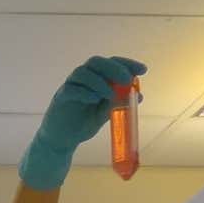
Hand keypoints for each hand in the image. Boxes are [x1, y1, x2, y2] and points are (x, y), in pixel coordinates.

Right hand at [19, 55, 145, 191]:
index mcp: (95, 78)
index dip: (126, 63)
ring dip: (99, 81)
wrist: (63, 140)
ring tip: (110, 95)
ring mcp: (70, 86)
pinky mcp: (60, 98)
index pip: (111, 63)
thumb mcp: (105, 114)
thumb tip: (139, 96)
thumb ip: (119, 104)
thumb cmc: (83, 123)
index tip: (143, 70)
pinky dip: (84, 92)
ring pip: (82, 73)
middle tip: (127, 80)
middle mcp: (82, 78)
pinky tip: (94, 100)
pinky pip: (71, 89)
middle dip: (114, 68)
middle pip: (96, 62)